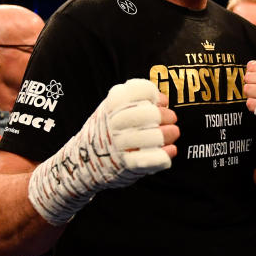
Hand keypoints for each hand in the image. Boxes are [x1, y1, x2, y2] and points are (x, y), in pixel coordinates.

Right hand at [28, 79, 178, 224]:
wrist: (83, 161)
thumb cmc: (106, 131)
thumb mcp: (111, 109)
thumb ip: (134, 102)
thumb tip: (164, 100)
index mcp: (111, 105)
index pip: (140, 90)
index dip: (154, 94)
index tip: (159, 101)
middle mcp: (114, 124)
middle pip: (150, 114)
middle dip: (166, 116)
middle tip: (171, 118)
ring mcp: (120, 145)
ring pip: (155, 137)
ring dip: (168, 135)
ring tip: (172, 134)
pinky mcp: (127, 165)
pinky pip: (153, 159)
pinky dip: (165, 155)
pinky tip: (170, 151)